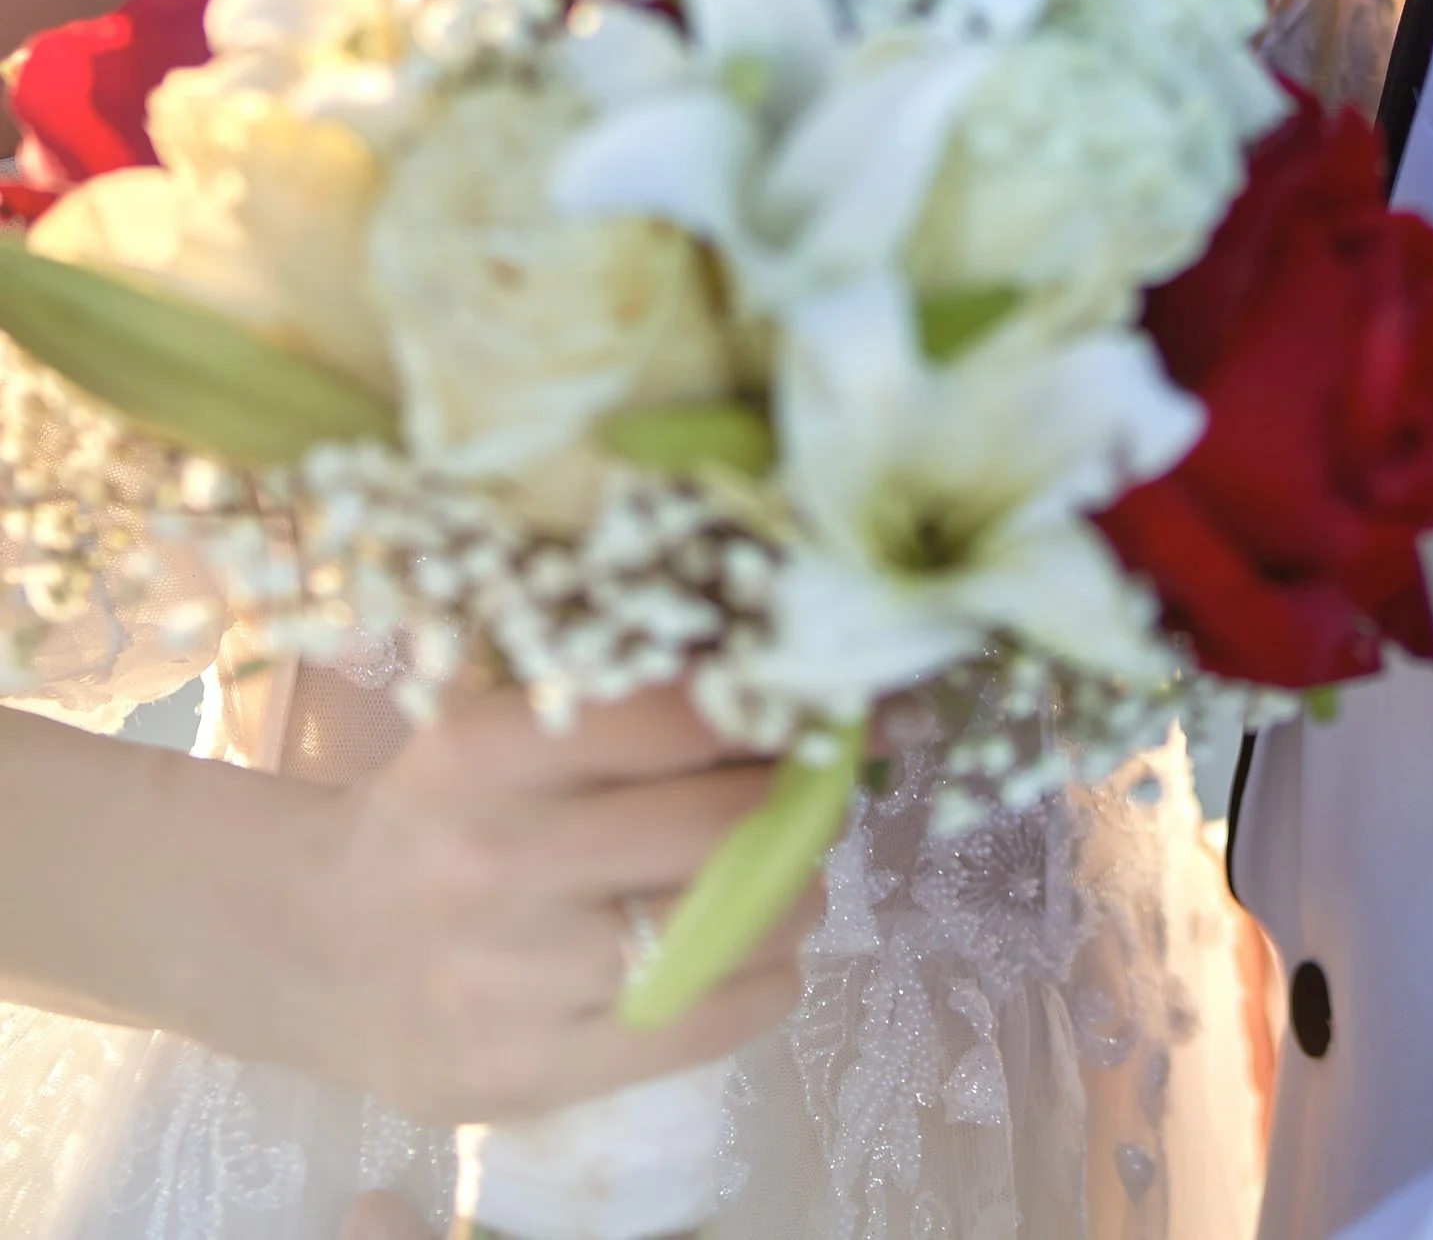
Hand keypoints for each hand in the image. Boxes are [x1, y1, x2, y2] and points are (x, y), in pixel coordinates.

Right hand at [276, 682, 808, 1125]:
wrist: (306, 951)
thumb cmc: (431, 818)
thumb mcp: (490, 731)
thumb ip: (609, 705)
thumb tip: (768, 677)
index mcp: (483, 752)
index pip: (674, 715)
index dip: (765, 711)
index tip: (803, 709)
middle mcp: (496, 860)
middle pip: (716, 824)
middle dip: (792, 805)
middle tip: (809, 797)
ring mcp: (511, 978)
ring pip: (719, 929)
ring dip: (791, 898)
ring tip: (793, 879)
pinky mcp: (528, 1072)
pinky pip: (697, 1025)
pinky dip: (763, 985)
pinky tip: (764, 960)